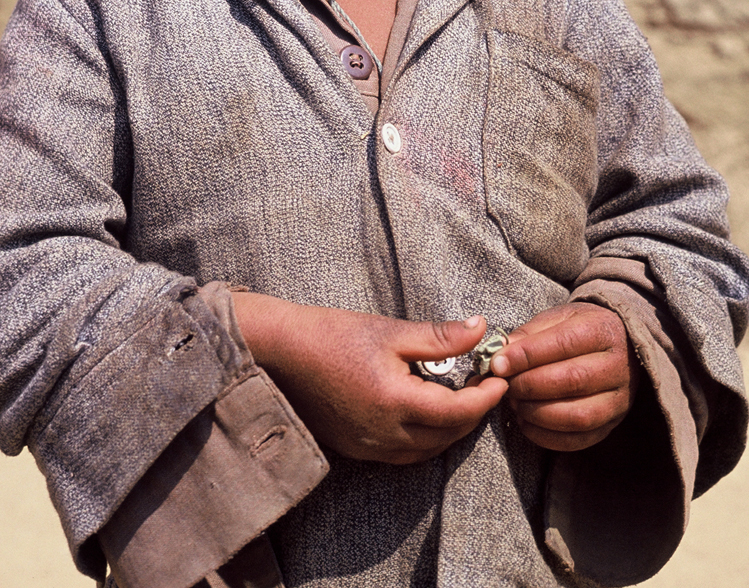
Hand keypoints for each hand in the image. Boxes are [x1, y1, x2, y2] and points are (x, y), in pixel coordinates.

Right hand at [233, 294, 507, 463]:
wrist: (282, 352)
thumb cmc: (333, 334)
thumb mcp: (390, 330)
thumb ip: (440, 337)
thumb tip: (482, 329)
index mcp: (396, 403)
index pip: (459, 412)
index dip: (486, 397)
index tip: (500, 377)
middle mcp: (384, 435)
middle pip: (447, 436)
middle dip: (473, 414)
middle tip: (485, 385)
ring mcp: (368, 447)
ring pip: (426, 450)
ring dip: (450, 429)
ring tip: (461, 398)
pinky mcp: (355, 449)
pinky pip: (403, 453)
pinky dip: (424, 437)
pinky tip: (426, 412)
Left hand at [489, 302, 639, 451]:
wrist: (620, 348)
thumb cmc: (580, 330)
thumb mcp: (558, 318)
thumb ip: (530, 333)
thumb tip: (500, 354)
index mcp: (601, 331)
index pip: (564, 344)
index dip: (527, 356)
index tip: (498, 364)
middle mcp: (616, 367)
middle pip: (572, 380)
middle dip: (530, 385)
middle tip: (506, 385)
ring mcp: (618, 400)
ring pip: (578, 415)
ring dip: (537, 413)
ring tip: (515, 403)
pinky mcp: (611, 425)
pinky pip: (579, 439)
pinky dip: (547, 436)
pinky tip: (527, 422)